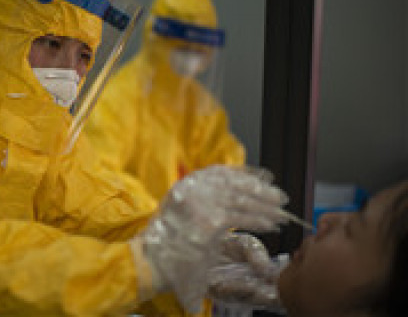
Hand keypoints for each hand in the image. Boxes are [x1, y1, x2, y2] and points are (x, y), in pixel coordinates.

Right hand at [133, 165, 287, 312]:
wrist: (151, 260)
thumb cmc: (167, 241)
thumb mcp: (182, 210)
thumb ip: (205, 199)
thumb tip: (238, 195)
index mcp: (187, 183)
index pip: (222, 172)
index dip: (247, 174)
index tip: (264, 177)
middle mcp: (194, 188)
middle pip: (236, 184)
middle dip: (262, 191)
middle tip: (280, 197)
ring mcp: (201, 203)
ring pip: (242, 200)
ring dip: (265, 207)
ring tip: (280, 213)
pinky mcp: (210, 221)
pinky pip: (242, 218)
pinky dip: (259, 220)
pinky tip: (270, 224)